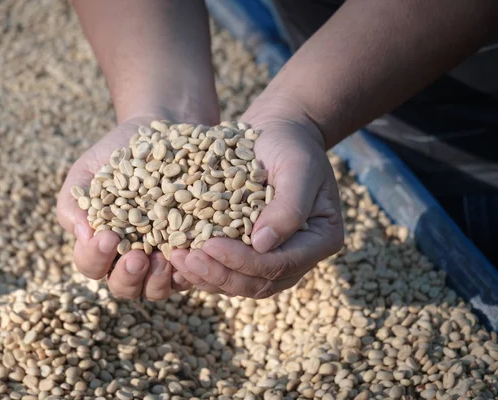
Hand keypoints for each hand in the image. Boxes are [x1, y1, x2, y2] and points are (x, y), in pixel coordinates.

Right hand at [57, 116, 191, 300]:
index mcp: (102, 244)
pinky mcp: (192, 250)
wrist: (160, 132)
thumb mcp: (88, 171)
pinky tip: (192, 253)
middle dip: (128, 276)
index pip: (92, 264)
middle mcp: (131, 258)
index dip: (95, 257)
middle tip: (137, 257)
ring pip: (157, 289)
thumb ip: (74, 202)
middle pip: (124, 287)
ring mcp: (163, 257)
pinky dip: (191, 269)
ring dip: (158, 281)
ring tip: (163, 259)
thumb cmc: (116, 154)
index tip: (106, 236)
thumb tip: (83, 236)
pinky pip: (192, 273)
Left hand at [170, 115, 343, 297]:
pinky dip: (203, 269)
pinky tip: (179, 257)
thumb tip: (262, 245)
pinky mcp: (250, 252)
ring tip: (176, 259)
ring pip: (240, 285)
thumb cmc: (291, 144)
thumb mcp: (297, 166)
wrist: (277, 134)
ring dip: (207, 277)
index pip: (281, 264)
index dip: (244, 261)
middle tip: (186, 259)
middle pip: (260, 284)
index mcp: (321, 239)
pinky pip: (228, 271)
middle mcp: (300, 255)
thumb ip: (289, 205)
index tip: (209, 245)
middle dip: (221, 274)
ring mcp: (274, 257)